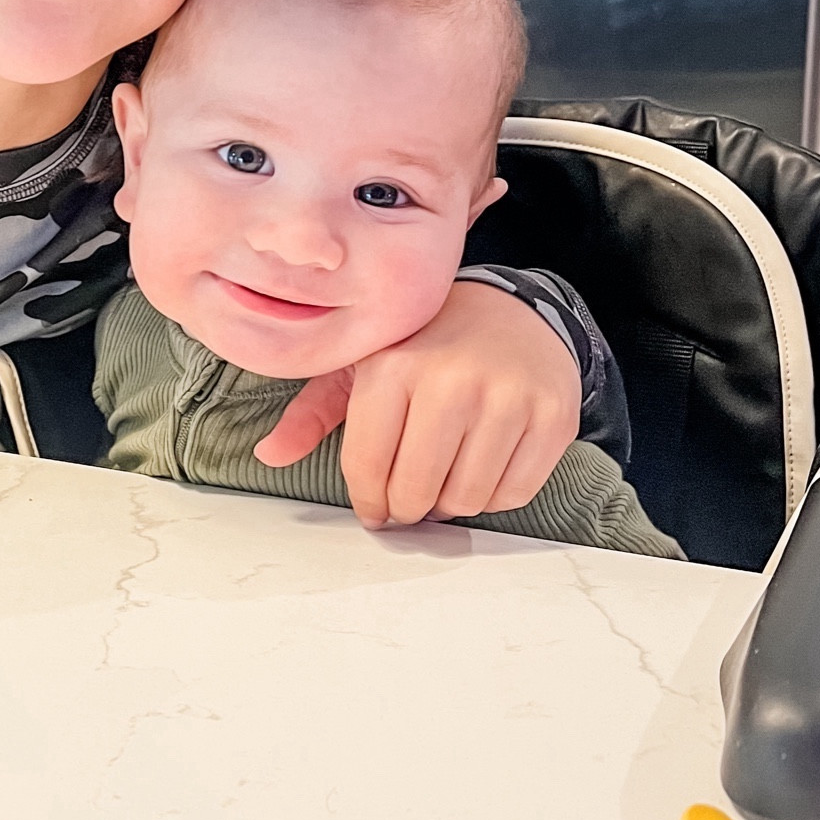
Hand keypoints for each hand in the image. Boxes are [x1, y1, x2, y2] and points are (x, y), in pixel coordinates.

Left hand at [253, 281, 579, 527]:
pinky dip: (492, 496)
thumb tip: (268, 454)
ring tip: (443, 477)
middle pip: (418, 492)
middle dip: (407, 508)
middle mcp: (452, 380)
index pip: (368, 468)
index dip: (367, 501)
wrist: (511, 311)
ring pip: (467, 500)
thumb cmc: (425, 345)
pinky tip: (480, 466)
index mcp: (395, 367)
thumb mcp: (362, 365)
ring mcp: (507, 399)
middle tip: (408, 500)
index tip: (372, 507)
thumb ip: (313, 413)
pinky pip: (513, 494)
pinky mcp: (551, 417)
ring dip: (449, 504)